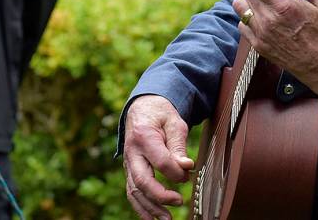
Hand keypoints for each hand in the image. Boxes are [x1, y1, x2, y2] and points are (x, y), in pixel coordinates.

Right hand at [123, 94, 194, 218]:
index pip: (160, 161)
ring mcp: (128, 163)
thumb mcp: (174, 122)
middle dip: (160, 196)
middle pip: (142, 180)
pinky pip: (132, 192)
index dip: (176, 172)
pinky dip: (141, 207)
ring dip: (151, 208)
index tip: (188, 174)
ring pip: (135, 190)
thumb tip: (187, 166)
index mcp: (144, 136)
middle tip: (180, 201)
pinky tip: (152, 219)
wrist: (142, 108)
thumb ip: (179, 145)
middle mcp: (132, 152)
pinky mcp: (130, 171)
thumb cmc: (160, 114)